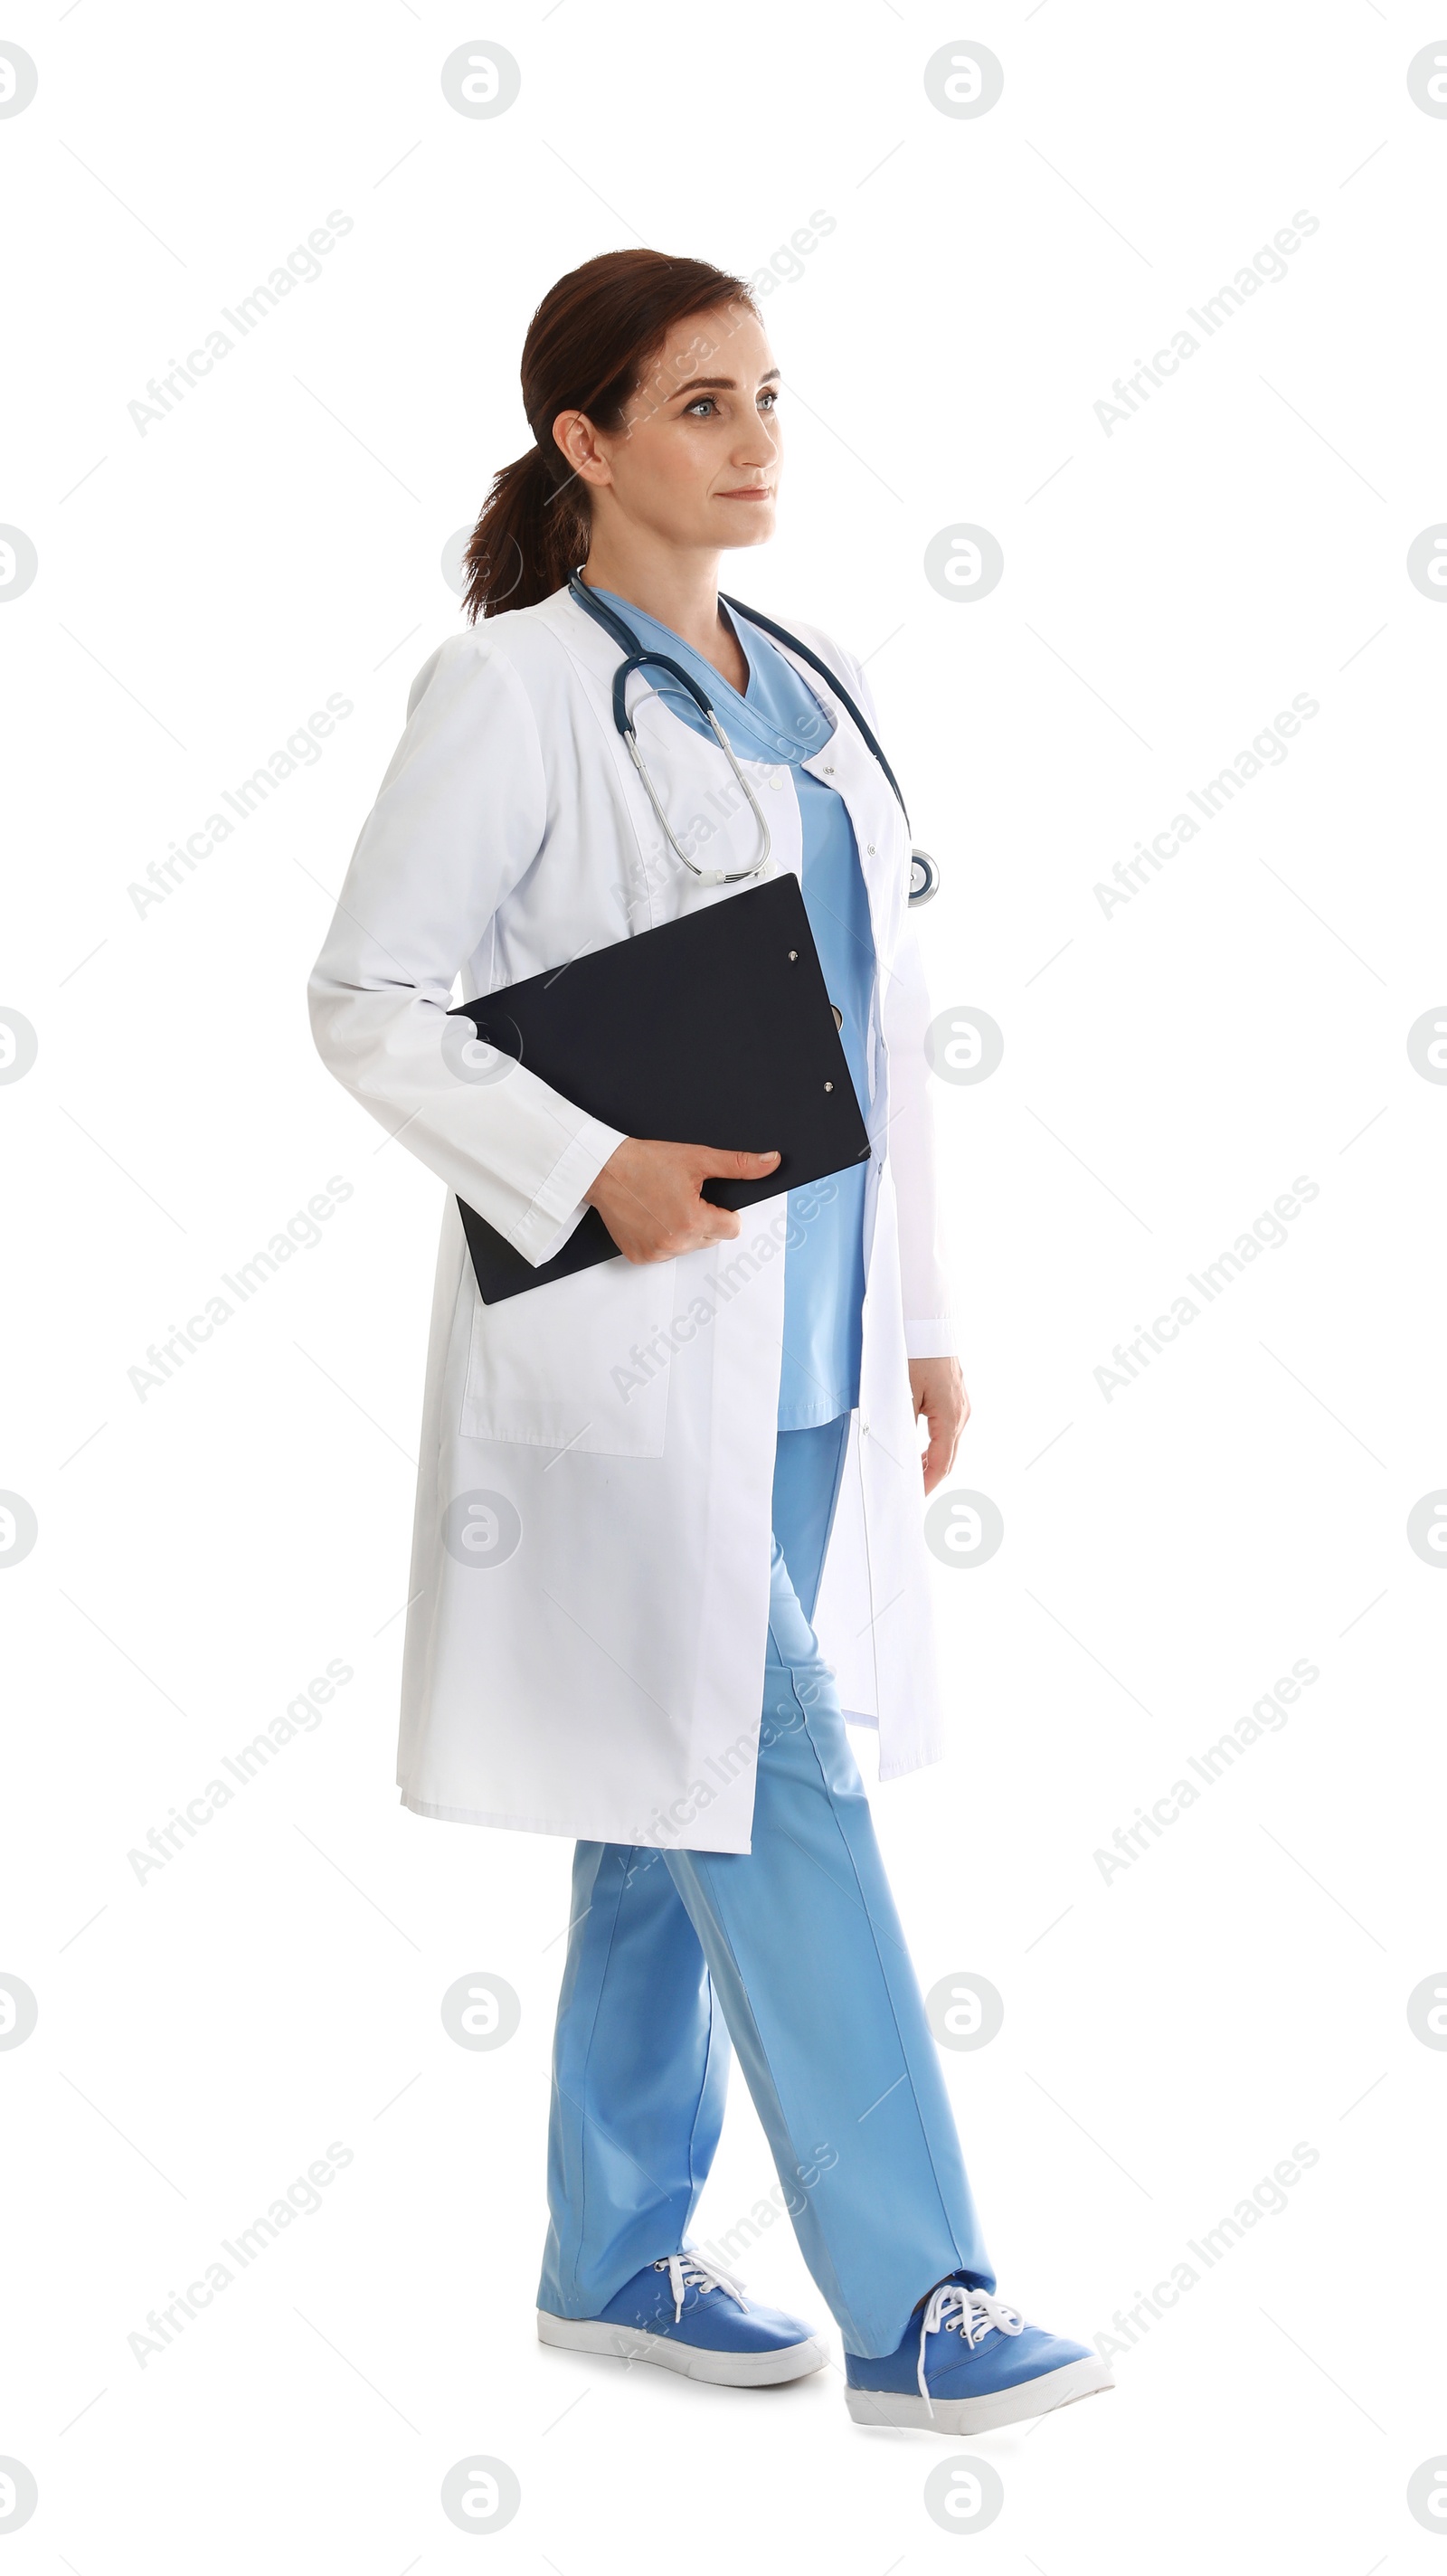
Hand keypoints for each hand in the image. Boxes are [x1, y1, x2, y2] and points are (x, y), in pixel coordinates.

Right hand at [584, 1137, 780, 1263]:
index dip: (724, 1211)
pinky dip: (662, 1239)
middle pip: (711, 1239)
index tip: (706, 1197)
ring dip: (683, 1231)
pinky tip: (650, 1218)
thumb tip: (772, 1162)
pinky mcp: (640, 1257)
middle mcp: (675, 1243)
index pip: (732, 1228)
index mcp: (693, 1220)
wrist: (603, 1169)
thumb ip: (738, 1165)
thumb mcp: (697, 1158)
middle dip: (704, 1220)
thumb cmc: (645, 1162)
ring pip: (689, 1247)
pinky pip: (665, 1253)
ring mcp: (656, 1253)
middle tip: (681, 1196)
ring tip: (663, 1205)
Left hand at [909, 1356, 969, 1495]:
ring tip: (914, 1477)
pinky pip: (950, 1430)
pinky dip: (937, 1446)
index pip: (942, 1463)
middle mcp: (962, 1414)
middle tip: (912, 1494)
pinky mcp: (958, 1398)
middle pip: (949, 1458)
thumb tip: (899, 1454)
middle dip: (930, 1478)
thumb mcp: (903, 1392)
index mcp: (951, 1417)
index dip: (928, 1484)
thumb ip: (903, 1425)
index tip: (915, 1498)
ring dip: (933, 1462)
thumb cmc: (916, 1354)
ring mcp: (963, 1406)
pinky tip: (922, 1451)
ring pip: (950, 1445)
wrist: (930, 1325)